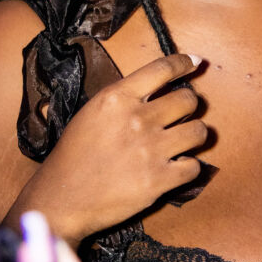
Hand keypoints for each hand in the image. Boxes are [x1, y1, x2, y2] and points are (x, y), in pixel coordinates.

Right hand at [11, 53, 207, 243]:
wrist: (62, 198)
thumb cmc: (74, 154)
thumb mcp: (93, 111)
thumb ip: (125, 96)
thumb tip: (159, 85)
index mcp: (117, 97)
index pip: (162, 69)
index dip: (183, 63)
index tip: (195, 62)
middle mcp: (137, 119)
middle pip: (188, 99)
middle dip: (189, 105)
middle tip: (181, 114)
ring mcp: (150, 150)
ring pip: (199, 131)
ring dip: (194, 135)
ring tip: (183, 140)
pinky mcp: (158, 180)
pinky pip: (195, 166)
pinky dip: (189, 167)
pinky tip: (177, 167)